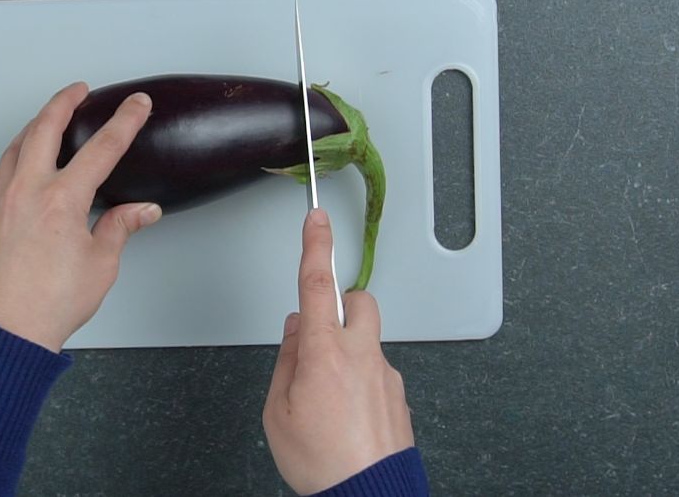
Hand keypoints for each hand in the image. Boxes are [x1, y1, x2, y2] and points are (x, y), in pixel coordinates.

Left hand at [0, 82, 161, 352]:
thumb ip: (120, 227)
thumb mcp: (101, 264)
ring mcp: (4, 201)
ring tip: (50, 116)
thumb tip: (142, 210)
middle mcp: (28, 192)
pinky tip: (23, 155)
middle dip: (64, 102)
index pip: (101, 149)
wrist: (8, 331)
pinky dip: (17, 150)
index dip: (124, 122)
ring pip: (17, 145)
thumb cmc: (51, 303)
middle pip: (45, 129)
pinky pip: (3, 168)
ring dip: (36, 123)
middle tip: (80, 89)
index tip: (137, 104)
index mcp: (61, 200)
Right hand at [262, 208, 415, 494]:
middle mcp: (363, 356)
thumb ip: (287, 361)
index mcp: (325, 353)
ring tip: (328, 396)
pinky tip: (346, 415)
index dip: (315, 245)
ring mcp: (387, 376)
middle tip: (320, 336)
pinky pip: (378, 372)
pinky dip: (361, 382)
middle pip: (359, 302)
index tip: (316, 217)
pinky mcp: (399, 396)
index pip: (318, 283)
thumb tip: (297, 333)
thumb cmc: (322, 461)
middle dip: (341, 306)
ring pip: (369, 340)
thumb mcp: (279, 411)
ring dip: (349, 351)